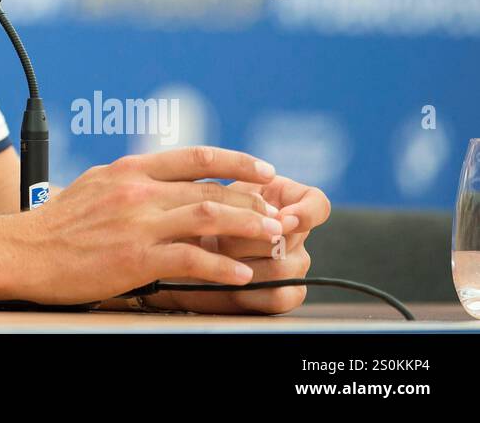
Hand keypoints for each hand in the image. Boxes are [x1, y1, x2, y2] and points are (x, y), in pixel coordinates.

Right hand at [19, 146, 283, 304]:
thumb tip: (159, 182)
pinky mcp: (136, 256)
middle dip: (251, 201)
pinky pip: (191, 258)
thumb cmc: (56, 225)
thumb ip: (130, 182)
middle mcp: (138, 190)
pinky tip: (241, 274)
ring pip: (208, 216)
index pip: (195, 157)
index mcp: (129, 170)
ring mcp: (138, 222)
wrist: (24, 250)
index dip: (236, 162)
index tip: (263, 170)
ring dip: (247, 227)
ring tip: (273, 238)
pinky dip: (222, 266)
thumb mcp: (94, 186)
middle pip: (210, 188)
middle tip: (277, 214)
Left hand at [143, 174, 330, 314]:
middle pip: (295, 239)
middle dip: (252, 237)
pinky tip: (229, 282)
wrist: (172, 253)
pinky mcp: (281, 294)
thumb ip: (235, 196)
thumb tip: (273, 214)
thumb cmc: (191, 216)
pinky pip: (281, 296)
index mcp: (283, 199)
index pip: (318, 204)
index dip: (306, 212)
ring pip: (285, 268)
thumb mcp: (207, 194)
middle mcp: (293, 233)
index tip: (283, 217)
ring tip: (214, 256)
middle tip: (219, 237)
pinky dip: (252, 290)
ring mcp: (291, 264)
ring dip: (245, 261)